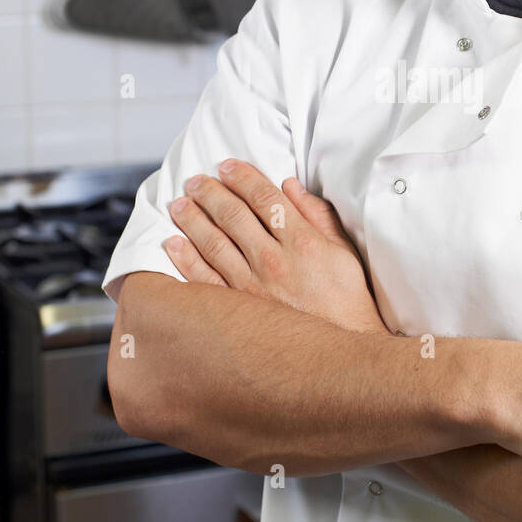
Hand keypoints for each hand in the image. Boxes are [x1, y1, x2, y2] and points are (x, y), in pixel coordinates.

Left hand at [165, 159, 388, 334]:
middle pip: (233, 215)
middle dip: (210, 193)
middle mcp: (274, 261)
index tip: (226, 166)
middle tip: (195, 181)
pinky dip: (186, 260)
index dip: (242, 177)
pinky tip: (174, 244)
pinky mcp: (239, 312)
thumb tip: (291, 187)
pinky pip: (204, 281)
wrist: (340, 356)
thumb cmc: (347, 303)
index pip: (265, 198)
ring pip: (213, 243)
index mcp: (302, 242)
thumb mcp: (344, 253)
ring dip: (192, 219)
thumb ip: (319, 216)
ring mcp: (252, 287)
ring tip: (179, 204)